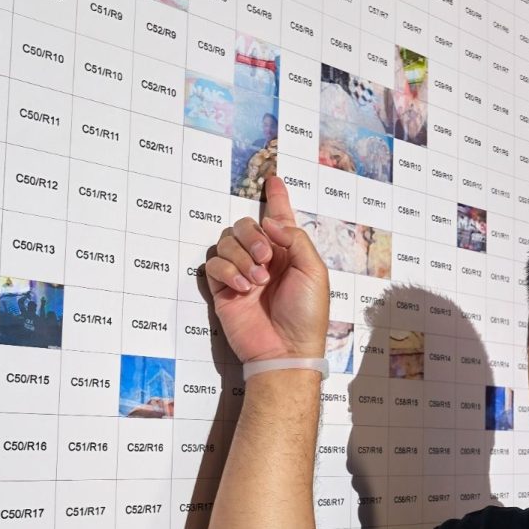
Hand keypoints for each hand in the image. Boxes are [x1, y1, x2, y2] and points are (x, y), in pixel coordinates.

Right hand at [203, 177, 328, 362]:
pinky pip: (214, 265)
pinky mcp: (224, 290)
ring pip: (226, 242)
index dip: (276, 198)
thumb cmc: (306, 315)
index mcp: (289, 253)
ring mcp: (242, 274)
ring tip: (257, 280)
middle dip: (252, 235)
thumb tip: (269, 222)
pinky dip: (228, 271)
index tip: (273, 180)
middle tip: (266, 259)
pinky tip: (243, 287)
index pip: (278, 218)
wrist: (285, 349)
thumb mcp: (314, 271)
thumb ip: (295, 238)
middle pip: (243, 225)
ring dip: (242, 256)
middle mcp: (264, 260)